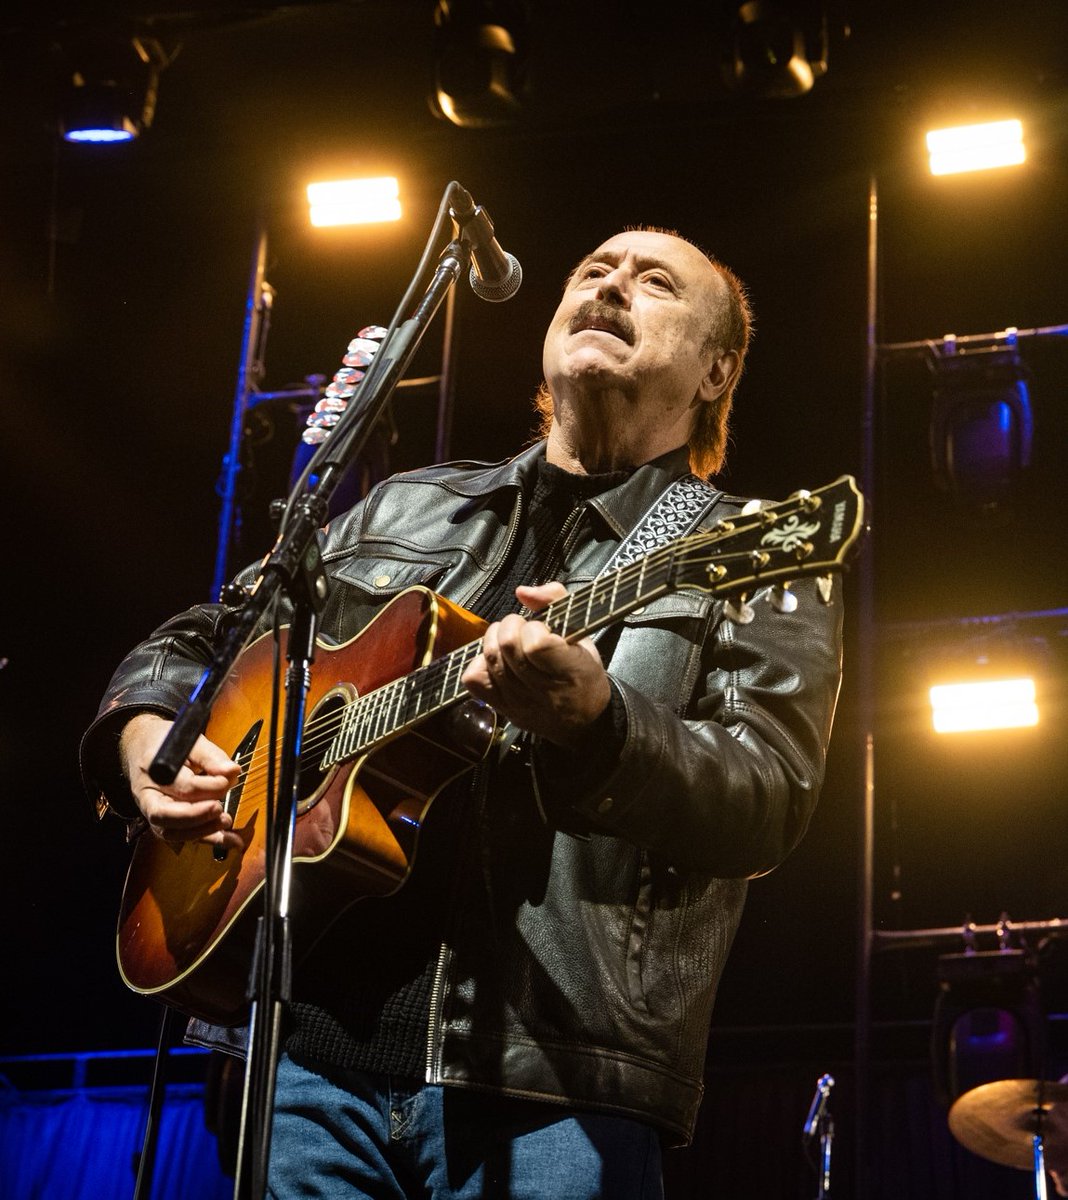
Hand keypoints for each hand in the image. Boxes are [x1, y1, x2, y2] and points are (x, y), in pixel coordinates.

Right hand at [119, 712, 241, 849]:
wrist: (142, 747)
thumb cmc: (166, 742)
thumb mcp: (189, 740)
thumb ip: (211, 756)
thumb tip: (232, 772)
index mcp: (152, 771)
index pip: (180, 786)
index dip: (208, 786)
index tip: (228, 779)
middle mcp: (147, 796)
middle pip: (166, 814)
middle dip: (197, 815)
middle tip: (220, 808)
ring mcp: (153, 812)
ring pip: (170, 832)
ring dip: (201, 832)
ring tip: (225, 821)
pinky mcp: (165, 822)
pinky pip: (183, 837)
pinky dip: (207, 839)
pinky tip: (230, 840)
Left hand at [461, 582, 610, 747]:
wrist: (583, 721)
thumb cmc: (583, 674)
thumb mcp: (583, 633)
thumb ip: (556, 601)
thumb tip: (522, 591)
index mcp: (569, 670)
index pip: (536, 643)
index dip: (536, 628)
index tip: (545, 630)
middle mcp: (541, 690)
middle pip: (506, 645)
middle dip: (512, 626)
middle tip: (524, 630)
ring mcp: (518, 701)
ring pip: (489, 658)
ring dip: (495, 640)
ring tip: (510, 642)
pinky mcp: (501, 707)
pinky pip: (473, 679)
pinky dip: (480, 663)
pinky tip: (498, 661)